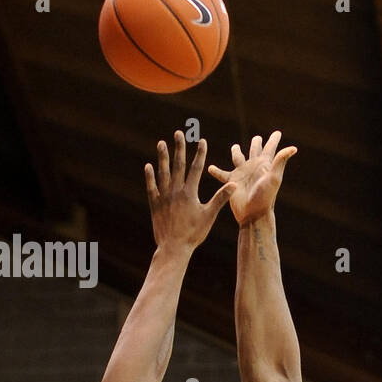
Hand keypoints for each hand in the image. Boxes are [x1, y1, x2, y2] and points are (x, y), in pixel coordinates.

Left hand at [145, 132, 234, 256]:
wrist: (173, 248)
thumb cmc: (193, 234)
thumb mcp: (209, 216)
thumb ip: (220, 198)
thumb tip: (233, 184)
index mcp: (190, 193)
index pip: (196, 169)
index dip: (199, 154)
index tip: (202, 141)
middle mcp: (175, 192)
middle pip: (178, 165)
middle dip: (179, 148)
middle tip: (179, 133)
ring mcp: (163, 197)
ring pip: (163, 173)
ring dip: (162, 157)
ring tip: (161, 143)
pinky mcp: (155, 205)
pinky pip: (151, 187)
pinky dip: (150, 177)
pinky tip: (148, 166)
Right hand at [208, 131, 295, 225]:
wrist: (253, 213)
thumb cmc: (265, 196)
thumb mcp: (274, 177)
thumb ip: (280, 161)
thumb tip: (293, 148)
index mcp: (264, 165)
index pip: (270, 149)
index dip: (273, 140)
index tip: (277, 133)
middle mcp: (253, 167)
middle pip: (255, 151)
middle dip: (256, 144)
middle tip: (257, 138)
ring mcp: (242, 174)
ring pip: (238, 159)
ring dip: (236, 152)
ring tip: (235, 147)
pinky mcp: (231, 182)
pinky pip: (222, 174)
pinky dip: (216, 171)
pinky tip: (210, 168)